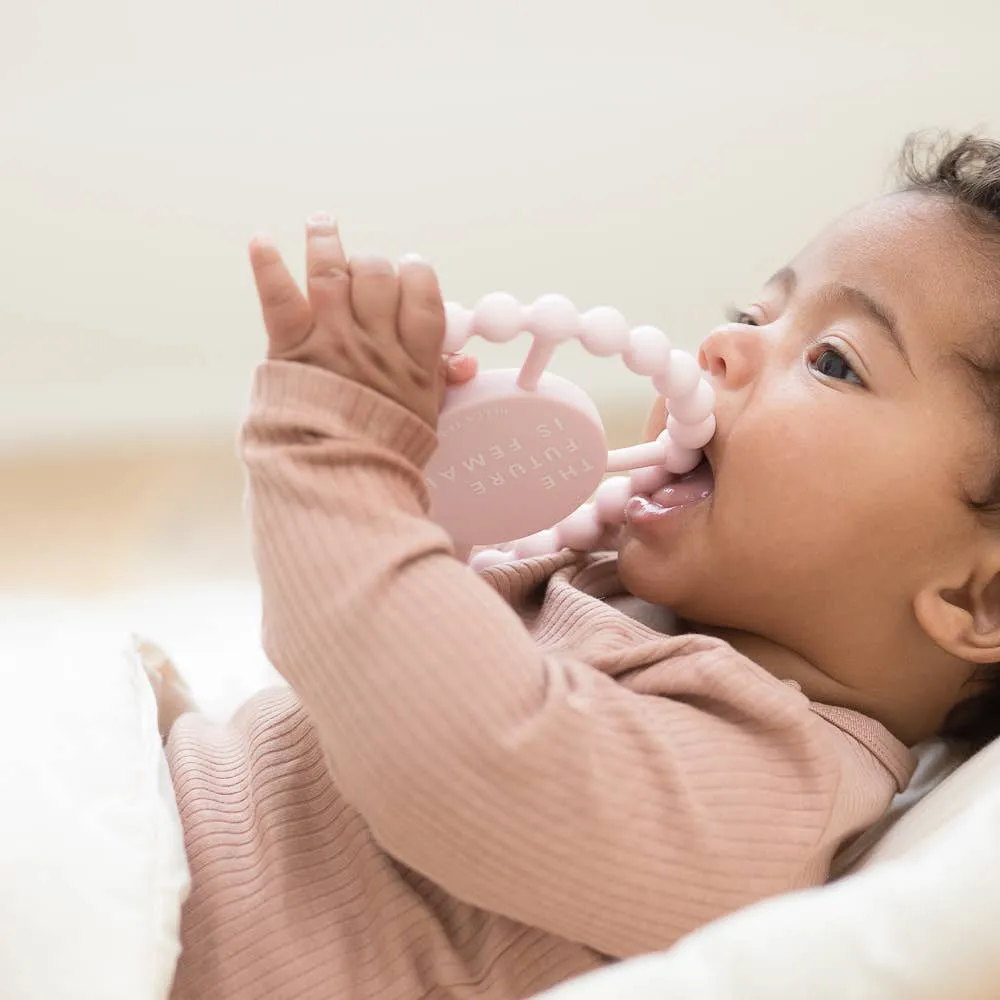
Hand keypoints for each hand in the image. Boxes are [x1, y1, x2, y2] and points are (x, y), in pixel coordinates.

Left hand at [249, 213, 475, 426]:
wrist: (339, 478)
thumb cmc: (386, 448)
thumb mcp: (426, 415)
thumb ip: (443, 380)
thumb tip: (467, 362)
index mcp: (413, 359)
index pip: (422, 295)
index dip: (417, 274)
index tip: (411, 270)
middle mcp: (374, 342)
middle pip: (378, 277)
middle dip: (375, 266)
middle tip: (367, 272)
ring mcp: (333, 340)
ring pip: (332, 272)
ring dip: (326, 241)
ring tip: (322, 222)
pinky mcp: (292, 347)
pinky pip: (280, 297)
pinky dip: (268, 266)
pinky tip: (261, 240)